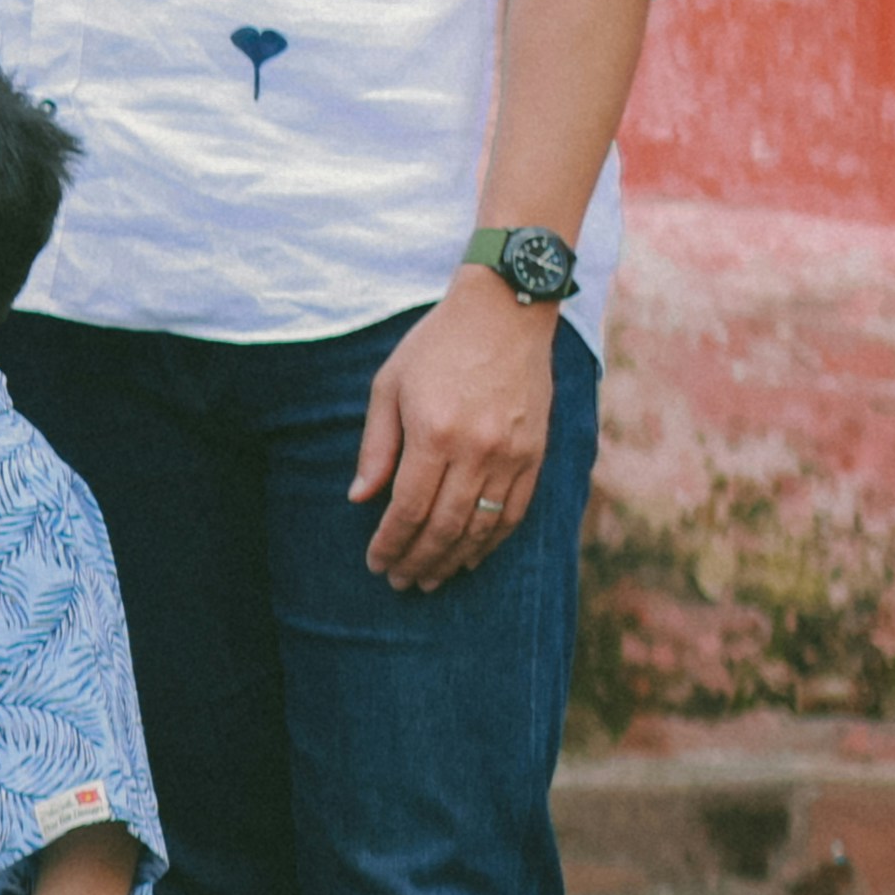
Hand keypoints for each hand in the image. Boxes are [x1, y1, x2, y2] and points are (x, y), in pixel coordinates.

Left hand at [353, 272, 559, 591]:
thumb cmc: (436, 344)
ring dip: (453, 560)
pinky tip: (473, 557)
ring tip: (431, 579)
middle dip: (418, 561)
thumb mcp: (389, 384)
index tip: (376, 563)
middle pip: (444, 527)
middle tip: (400, 582)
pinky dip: (493, 542)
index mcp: (433, 433)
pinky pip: (515, 513)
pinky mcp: (535, 454)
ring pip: (481, 528)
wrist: (504, 311)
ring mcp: (511, 455)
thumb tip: (360, 499)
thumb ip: (376, 446)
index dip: (390, 543)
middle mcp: (476, 450)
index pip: (407, 509)